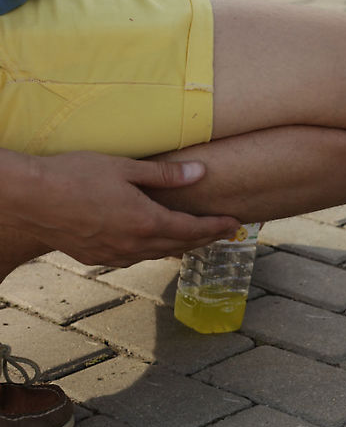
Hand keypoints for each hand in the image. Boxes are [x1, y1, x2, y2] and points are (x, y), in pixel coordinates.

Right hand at [4, 151, 240, 266]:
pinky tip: (154, 245)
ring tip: (196, 240)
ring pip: (158, 254)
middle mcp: (135, 245)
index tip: (235, 224)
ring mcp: (115, 255)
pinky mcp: (96, 258)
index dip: (217, 227)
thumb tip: (201, 172)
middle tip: (225, 233)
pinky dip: (152, 251)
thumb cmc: (74, 176)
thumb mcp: (125, 168)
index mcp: (147, 222)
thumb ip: (165, 175)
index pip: (193, 229)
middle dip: (205, 238)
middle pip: (180, 245)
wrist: (28, 199)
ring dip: (180, 247)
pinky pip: (134, 258)